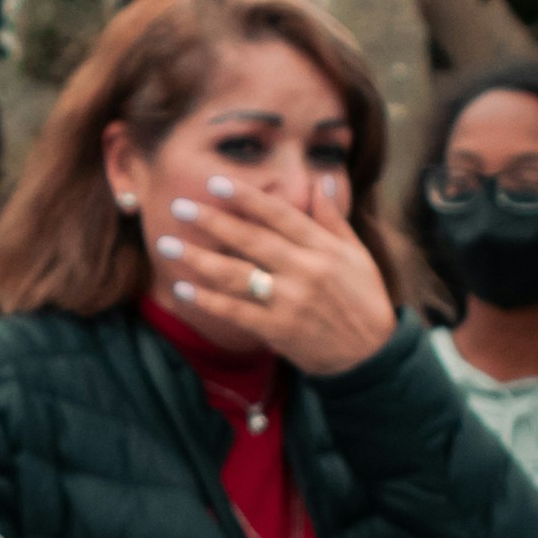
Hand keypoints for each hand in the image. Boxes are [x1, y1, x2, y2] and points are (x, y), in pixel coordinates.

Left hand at [151, 166, 398, 372]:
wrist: (372, 355)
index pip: (279, 214)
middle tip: (179, 206)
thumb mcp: (357, 255)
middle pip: (251, 240)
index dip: (246, 197)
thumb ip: (333, 219)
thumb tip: (321, 182)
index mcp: (323, 248)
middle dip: (212, 221)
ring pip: (236, 275)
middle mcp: (305, 270)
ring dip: (197, 259)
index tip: (216, 183)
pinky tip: (182, 289)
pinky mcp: (278, 329)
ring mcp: (290, 301)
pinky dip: (207, 300)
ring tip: (166, 245)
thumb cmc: (365, 300)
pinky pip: (235, 311)